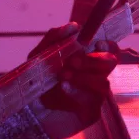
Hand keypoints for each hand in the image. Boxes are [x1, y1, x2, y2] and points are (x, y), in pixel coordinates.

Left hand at [28, 22, 116, 138]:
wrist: (28, 110)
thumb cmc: (39, 81)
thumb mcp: (40, 57)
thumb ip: (54, 39)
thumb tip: (74, 26)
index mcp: (88, 60)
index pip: (110, 49)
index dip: (108, 44)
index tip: (95, 43)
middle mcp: (96, 76)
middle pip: (111, 63)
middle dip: (92, 60)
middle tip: (72, 61)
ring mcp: (95, 95)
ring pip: (104, 83)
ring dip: (84, 77)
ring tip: (63, 76)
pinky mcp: (91, 112)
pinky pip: (92, 102)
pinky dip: (77, 93)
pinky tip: (64, 88)